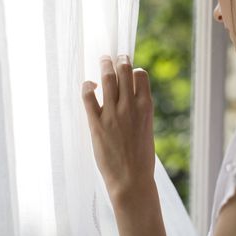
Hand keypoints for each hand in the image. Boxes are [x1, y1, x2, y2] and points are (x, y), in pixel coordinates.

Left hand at [81, 54, 155, 199]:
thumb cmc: (141, 156)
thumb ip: (139, 110)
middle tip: (116, 56)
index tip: (130, 69)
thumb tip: (130, 96)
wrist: (131, 179)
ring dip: (105, 65)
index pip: (141, 75)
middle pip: (124, 71)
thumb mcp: (147, 128)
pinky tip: (90, 85)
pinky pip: (88, 96)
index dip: (135, 70)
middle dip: (120, 59)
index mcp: (146, 107)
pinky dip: (88, 86)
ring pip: (107, 78)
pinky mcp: (96, 123)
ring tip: (103, 60)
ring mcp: (112, 113)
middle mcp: (130, 106)